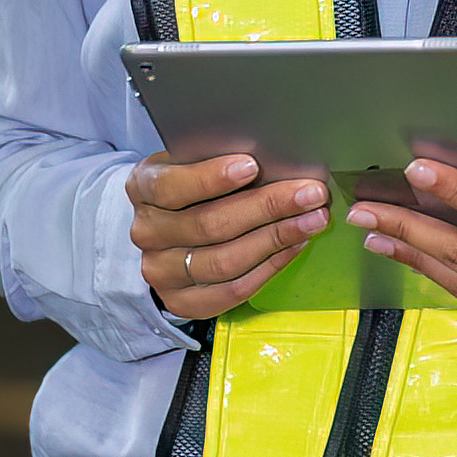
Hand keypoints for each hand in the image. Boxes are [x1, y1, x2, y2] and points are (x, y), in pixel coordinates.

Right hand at [132, 152, 334, 321]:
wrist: (169, 228)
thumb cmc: (194, 185)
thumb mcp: (194, 161)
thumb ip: (220, 158)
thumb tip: (276, 155)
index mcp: (143, 188)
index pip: (171, 187)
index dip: (211, 178)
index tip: (252, 166)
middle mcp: (147, 232)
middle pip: (209, 225)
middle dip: (267, 207)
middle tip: (310, 193)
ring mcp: (161, 271)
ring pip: (224, 261)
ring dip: (277, 238)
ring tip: (313, 220)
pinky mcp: (181, 301)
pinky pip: (232, 290)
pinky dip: (270, 267)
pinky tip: (295, 246)